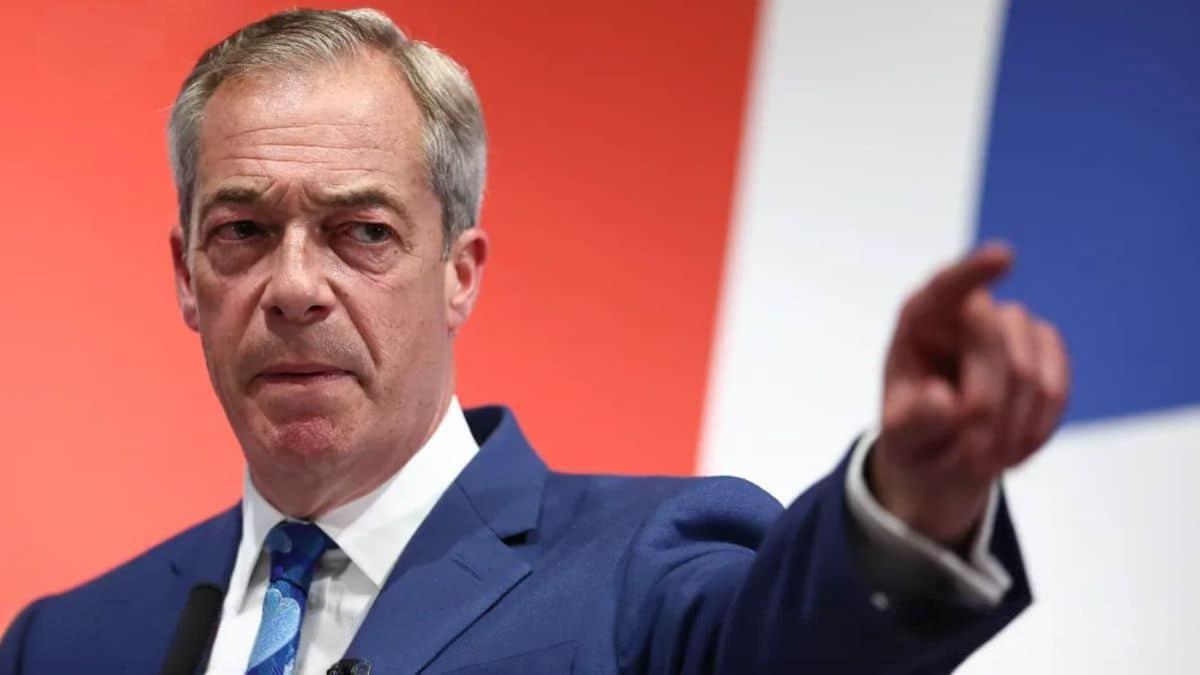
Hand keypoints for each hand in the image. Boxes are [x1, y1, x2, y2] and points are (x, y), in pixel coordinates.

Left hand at [872, 244, 1069, 548]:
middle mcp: (967, 312)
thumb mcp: (901, 438)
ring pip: (1030, 372)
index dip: (975, 273)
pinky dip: (1036, 428)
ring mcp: (1011, 326)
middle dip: (984, 406)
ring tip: (984, 455)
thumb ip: (915, 422)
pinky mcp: (1045, 348)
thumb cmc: (915, 435)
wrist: (943, 452)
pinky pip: (1056, 389)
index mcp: (919, 320)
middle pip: (994, 345)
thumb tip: (941, 400)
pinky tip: (1013, 449)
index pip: (946, 288)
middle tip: (969, 452)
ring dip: (1010, 426)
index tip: (1004, 257)